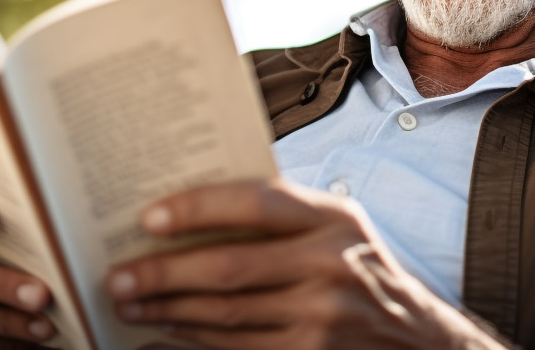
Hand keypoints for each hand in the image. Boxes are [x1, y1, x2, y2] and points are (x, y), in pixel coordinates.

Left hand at [105, 179, 506, 349]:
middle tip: (116, 277)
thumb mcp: (337, 226)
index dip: (197, 207)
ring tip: (128, 306)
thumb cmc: (357, 268)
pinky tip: (162, 335)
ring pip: (226, 317)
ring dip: (167, 313)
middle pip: (230, 268)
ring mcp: (324, 320)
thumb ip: (282, 212)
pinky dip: (192, 343)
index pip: (255, 202)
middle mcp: (331, 267)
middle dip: (163, 274)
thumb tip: (188, 200)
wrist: (418, 339)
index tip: (147, 217)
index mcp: (332, 219)